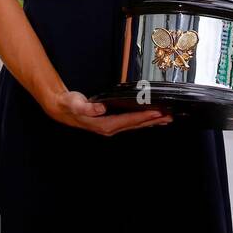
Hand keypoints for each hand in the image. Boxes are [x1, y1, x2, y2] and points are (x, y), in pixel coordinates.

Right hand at [44, 90, 172, 135]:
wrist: (63, 109)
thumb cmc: (69, 105)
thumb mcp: (75, 104)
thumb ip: (86, 107)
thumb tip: (99, 109)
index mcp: (104, 124)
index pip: (128, 121)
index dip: (142, 117)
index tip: (156, 112)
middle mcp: (110, 128)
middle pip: (136, 125)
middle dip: (153, 120)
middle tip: (169, 116)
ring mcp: (112, 126)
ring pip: (135, 125)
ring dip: (151, 122)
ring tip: (166, 119)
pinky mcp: (112, 123)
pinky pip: (131, 123)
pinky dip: (143, 120)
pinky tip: (151, 118)